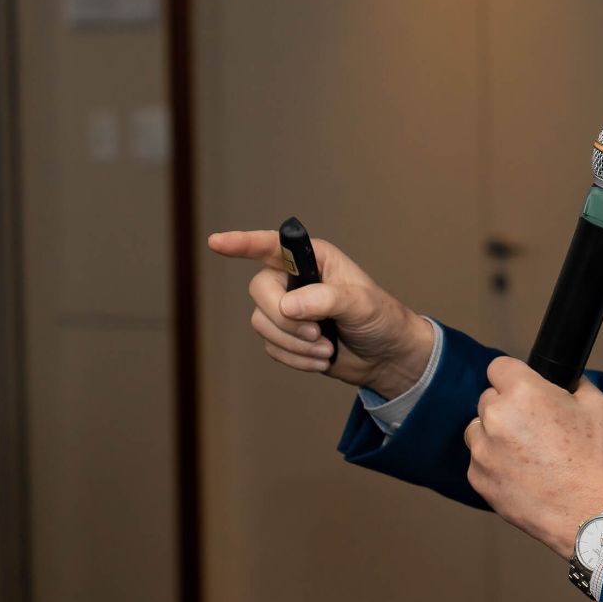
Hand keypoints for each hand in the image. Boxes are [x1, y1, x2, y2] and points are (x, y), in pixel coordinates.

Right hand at [206, 229, 434, 397]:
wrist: (386, 357)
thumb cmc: (381, 319)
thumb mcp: (361, 304)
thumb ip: (326, 299)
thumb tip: (288, 306)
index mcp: (313, 259)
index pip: (270, 245)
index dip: (241, 243)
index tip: (216, 243)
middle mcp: (294, 279)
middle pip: (260, 291)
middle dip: (284, 319)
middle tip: (317, 333)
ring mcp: (287, 308)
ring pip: (262, 323)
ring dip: (294, 344)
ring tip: (326, 348)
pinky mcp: (285, 337)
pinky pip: (271, 348)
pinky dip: (297, 359)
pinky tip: (321, 359)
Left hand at [463, 356, 602, 559]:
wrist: (585, 510)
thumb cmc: (592, 458)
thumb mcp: (597, 406)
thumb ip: (576, 384)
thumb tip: (568, 380)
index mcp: (522, 391)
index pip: (499, 367)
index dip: (513, 377)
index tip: (522, 388)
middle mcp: (496, 416)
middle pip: (488, 398)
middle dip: (506, 407)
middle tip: (533, 426)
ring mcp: (482, 448)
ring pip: (478, 429)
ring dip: (494, 434)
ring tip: (524, 452)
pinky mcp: (477, 477)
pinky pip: (479, 460)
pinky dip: (493, 463)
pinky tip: (520, 473)